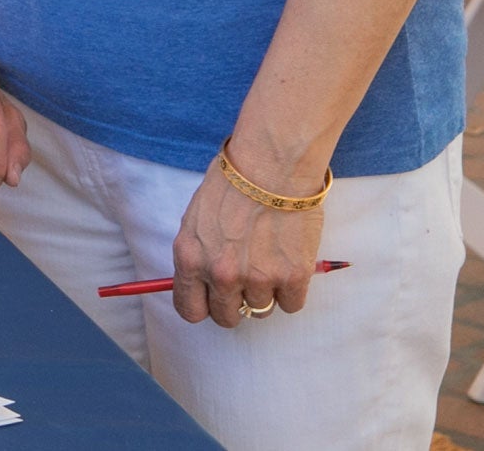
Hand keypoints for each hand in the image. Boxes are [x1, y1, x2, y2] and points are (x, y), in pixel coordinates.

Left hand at [170, 142, 329, 326]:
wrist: (271, 166)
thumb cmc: (231, 184)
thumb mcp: (195, 219)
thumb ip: (198, 254)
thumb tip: (202, 283)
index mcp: (190, 258)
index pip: (190, 309)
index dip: (203, 308)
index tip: (212, 302)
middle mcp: (221, 274)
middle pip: (227, 317)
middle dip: (236, 304)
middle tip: (246, 282)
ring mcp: (258, 278)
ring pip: (261, 309)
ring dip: (266, 292)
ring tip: (269, 259)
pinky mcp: (293, 277)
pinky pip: (291, 304)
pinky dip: (292, 290)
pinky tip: (288, 263)